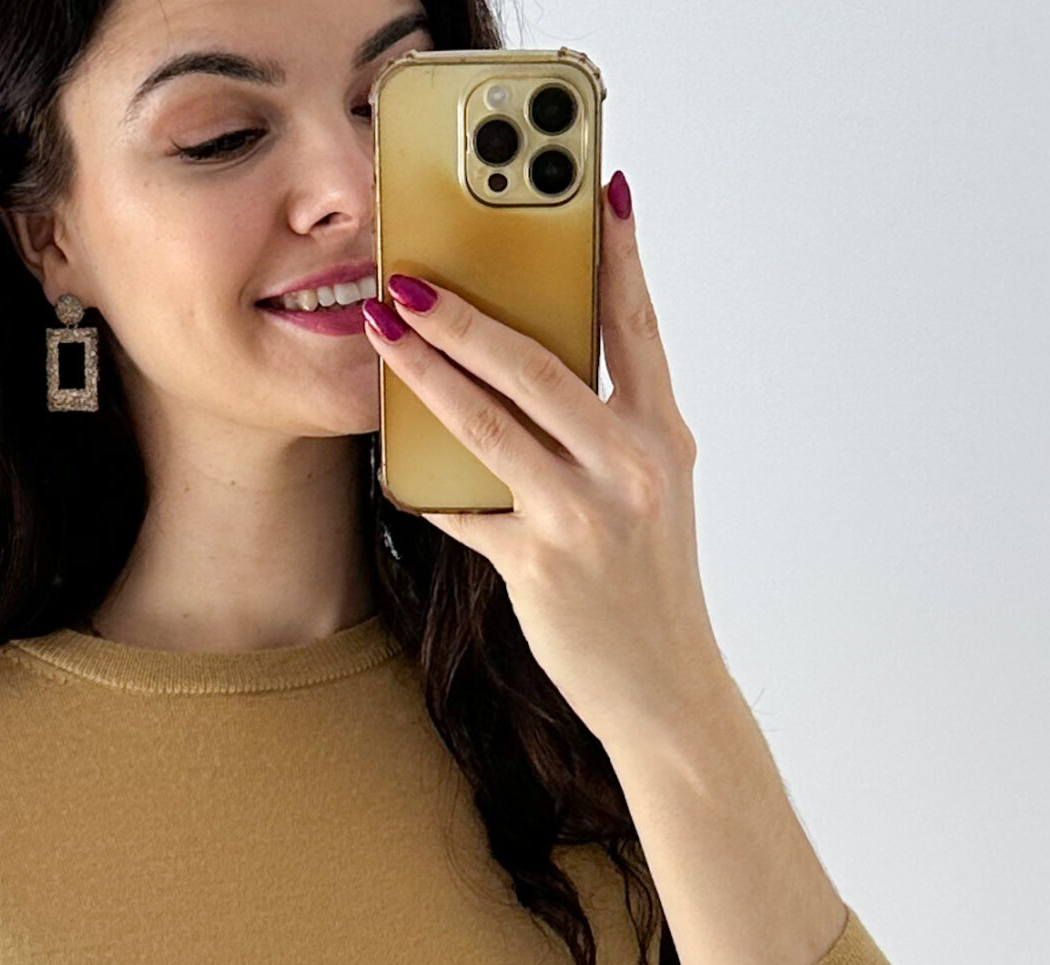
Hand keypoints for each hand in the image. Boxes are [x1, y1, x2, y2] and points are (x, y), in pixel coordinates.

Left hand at [362, 172, 732, 764]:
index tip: (597, 188)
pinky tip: (393, 461)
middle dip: (464, 312)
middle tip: (411, 274)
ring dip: (425, 370)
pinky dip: (428, 485)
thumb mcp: (652, 496)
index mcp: (661, 437)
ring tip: (383, 329)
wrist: (666, 691)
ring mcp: (582, 515)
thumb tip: (543, 373)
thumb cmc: (650, 589)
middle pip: (536, 363)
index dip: (616, 255)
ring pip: (487, 423)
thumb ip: (609, 432)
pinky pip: (467, 509)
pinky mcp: (539, 565)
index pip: (636, 325)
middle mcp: (628, 466)